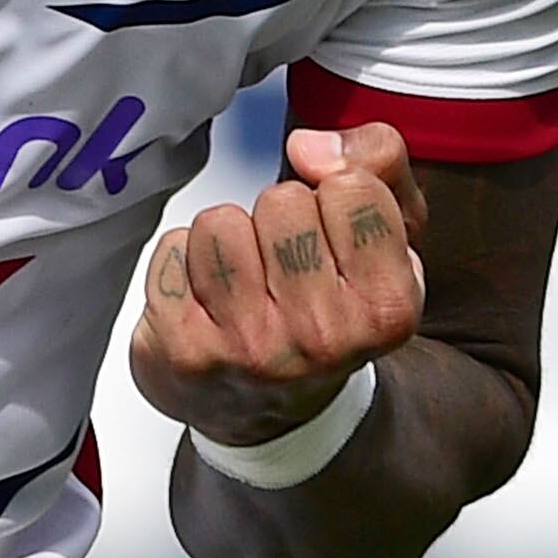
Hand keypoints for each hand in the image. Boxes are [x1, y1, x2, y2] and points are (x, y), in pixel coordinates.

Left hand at [132, 124, 428, 448]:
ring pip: (220, 222)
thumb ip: (378, 163)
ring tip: (243, 279)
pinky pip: (170, 249)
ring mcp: (250, 348)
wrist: (273, 410)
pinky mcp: (185, 350)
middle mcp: (323, 337)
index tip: (331, 233)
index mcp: (387, 309)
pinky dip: (181, 261)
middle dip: (277, 216)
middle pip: (282, 202)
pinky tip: (203, 298)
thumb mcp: (387, 235)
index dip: (333, 194)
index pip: (351, 187)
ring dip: (226, 238)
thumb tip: (307, 147)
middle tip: (284, 263)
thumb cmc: (329, 306)